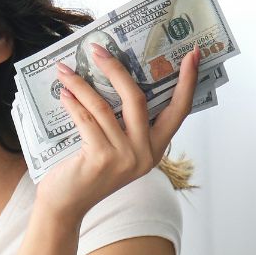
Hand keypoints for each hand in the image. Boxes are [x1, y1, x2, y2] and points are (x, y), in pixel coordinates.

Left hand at [36, 41, 201, 220]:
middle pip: (137, 98)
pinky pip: (86, 121)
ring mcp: (124, 157)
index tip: (193, 53)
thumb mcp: (115, 149)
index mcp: (155, 148)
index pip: (179, 110)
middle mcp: (144, 153)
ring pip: (105, 107)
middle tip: (97, 49)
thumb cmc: (87, 172)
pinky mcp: (101, 159)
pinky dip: (73, 103)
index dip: (188, 81)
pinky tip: (62, 92)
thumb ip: (122, 124)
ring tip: (65, 69)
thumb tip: (114, 80)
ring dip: (81, 84)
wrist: (65, 205)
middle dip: (117, 69)